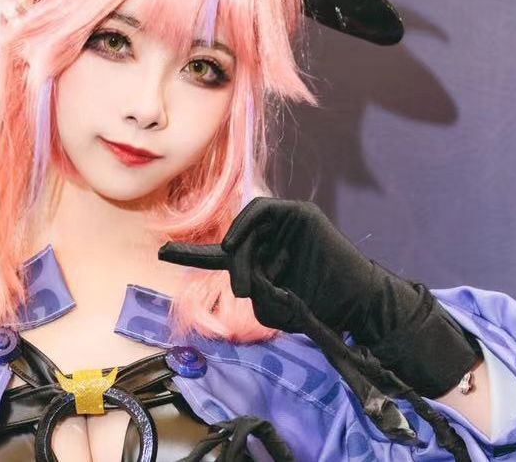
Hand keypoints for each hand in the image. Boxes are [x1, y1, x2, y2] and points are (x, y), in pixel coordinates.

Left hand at [158, 195, 481, 398]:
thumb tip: (241, 271)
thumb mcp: (273, 306)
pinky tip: (238, 243)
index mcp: (258, 261)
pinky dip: (245, 223)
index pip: (217, 253)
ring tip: (259, 281)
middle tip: (244, 290)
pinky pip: (261, 208)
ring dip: (244, 256)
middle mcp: (268, 239)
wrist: (355, 302)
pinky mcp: (300, 213)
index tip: (160, 254)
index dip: (189, 253)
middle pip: (233, 244)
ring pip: (245, 230)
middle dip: (233, 268)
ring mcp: (284, 223)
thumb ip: (252, 289)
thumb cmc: (315, 307)